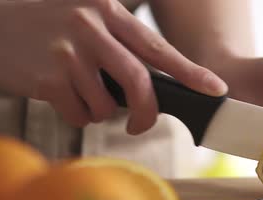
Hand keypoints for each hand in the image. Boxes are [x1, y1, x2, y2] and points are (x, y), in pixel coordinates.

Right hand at [0, 0, 226, 133]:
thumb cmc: (49, 27)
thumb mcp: (87, 17)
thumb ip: (123, 42)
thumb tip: (160, 83)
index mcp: (108, 10)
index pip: (158, 47)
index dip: (191, 72)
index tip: (215, 89)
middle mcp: (89, 25)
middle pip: (139, 82)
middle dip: (146, 113)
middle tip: (140, 125)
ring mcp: (66, 51)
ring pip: (107, 105)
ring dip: (99, 111)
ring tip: (79, 91)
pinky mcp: (46, 77)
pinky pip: (80, 114)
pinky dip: (78, 115)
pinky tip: (61, 96)